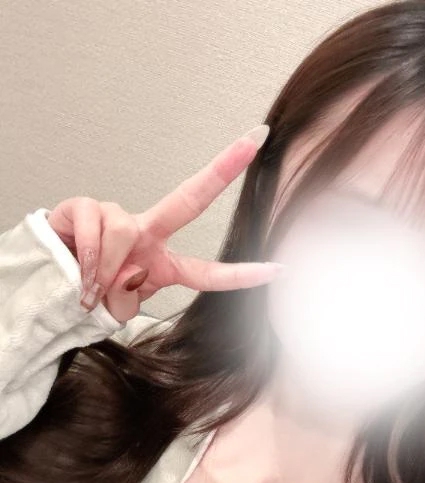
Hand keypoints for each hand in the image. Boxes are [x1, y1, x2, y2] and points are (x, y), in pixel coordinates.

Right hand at [47, 125, 282, 321]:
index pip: (208, 271)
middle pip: (190, 200)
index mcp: (163, 263)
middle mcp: (148, 233)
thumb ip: (128, 298)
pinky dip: (87, 258)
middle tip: (256, 138)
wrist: (49, 280)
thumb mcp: (119, 308)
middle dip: (224, 168)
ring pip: (125, 235)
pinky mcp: (85, 206)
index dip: (241, 275)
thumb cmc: (91, 292)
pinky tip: (77, 266)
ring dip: (105, 271)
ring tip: (90, 287)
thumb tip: (124, 280)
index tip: (279, 271)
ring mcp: (118, 217)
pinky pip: (95, 231)